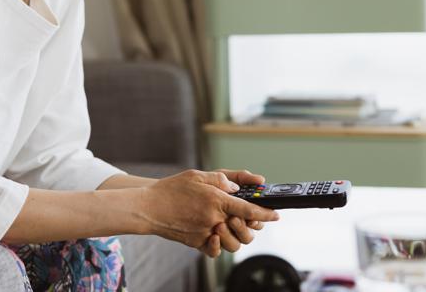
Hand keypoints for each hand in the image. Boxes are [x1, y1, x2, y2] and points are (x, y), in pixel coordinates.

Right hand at [138, 170, 278, 253]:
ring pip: (233, 243)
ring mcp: (206, 233)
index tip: (276, 214)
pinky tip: (215, 233)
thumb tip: (238, 188)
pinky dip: (219, 245)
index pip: (249, 209)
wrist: (149, 208)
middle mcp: (214, 219)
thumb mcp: (197, 175)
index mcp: (216, 200)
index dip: (266, 213)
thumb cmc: (172, 189)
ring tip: (227, 224)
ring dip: (235, 236)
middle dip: (251, 226)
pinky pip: (216, 250)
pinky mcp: (197, 243)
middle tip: (246, 217)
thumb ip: (221, 179)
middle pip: (245, 231)